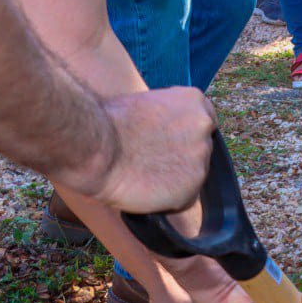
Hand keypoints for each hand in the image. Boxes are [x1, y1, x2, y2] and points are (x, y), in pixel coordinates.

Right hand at [90, 88, 214, 212]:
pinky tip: (145, 190)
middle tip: (149, 161)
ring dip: (173, 178)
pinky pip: (183, 200)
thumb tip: (169, 132)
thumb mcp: (148, 103)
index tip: (167, 143)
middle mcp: (205, 128)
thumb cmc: (109, 121)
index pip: (202, 123)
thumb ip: (168, 118)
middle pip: (199, 150)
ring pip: (192, 176)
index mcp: (195, 101)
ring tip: (142, 175)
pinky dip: (167, 200)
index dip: (183, 136)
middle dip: (179, 157)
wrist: (96, 146)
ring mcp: (201, 160)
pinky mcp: (190, 190)